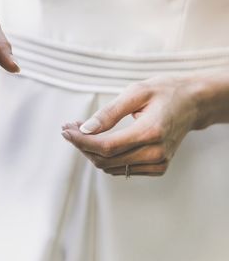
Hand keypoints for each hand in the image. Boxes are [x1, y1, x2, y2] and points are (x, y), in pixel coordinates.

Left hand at [61, 75, 201, 176]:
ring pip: (111, 167)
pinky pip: (122, 168)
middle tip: (70, 127)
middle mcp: (156, 152)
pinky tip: (100, 140)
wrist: (194, 103)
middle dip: (82, 145)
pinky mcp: (158, 167)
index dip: (81, 141)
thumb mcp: (136, 92)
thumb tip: (85, 129)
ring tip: (82, 131)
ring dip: (91, 152)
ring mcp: (158, 163)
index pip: (107, 147)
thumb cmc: (164, 92)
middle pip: (105, 159)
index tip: (65, 130)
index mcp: (151, 132)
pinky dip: (106, 157)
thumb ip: (109, 113)